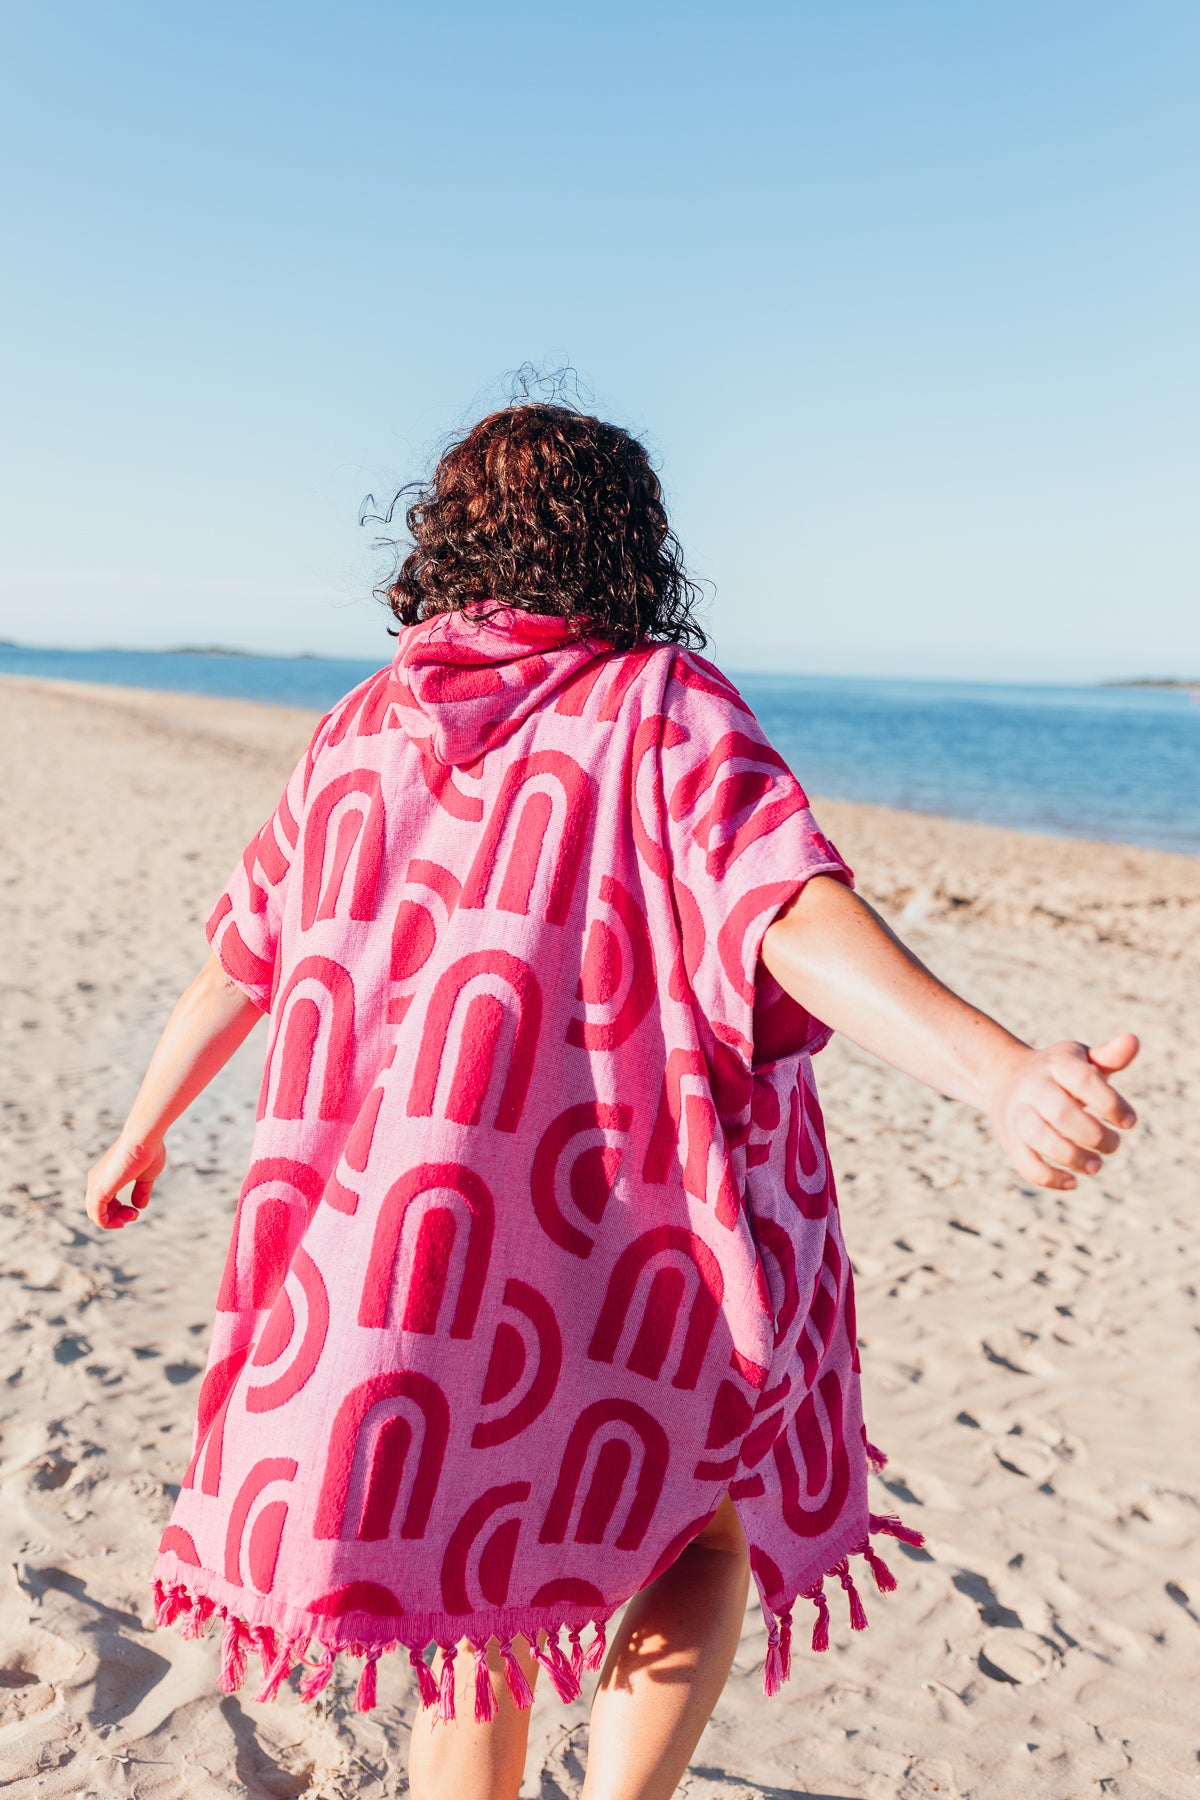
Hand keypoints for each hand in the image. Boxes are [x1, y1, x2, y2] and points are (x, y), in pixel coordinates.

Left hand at [85, 1135, 166, 1229]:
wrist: (144, 1138)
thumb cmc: (148, 1151)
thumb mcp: (146, 1176)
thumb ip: (141, 1191)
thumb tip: (139, 1206)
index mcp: (105, 1175)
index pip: (104, 1201)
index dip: (119, 1211)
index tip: (135, 1211)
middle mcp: (96, 1180)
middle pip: (98, 1209)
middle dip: (117, 1217)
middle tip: (134, 1215)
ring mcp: (96, 1184)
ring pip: (95, 1215)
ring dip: (114, 1221)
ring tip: (132, 1216)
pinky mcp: (100, 1189)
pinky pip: (97, 1216)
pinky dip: (108, 1223)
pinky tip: (122, 1221)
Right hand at [983, 1034, 1138, 1189]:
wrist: (1004, 1076)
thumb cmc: (1058, 1071)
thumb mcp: (1082, 1059)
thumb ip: (1109, 1056)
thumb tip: (1133, 1041)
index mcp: (1056, 1065)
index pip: (1084, 1080)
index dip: (1111, 1103)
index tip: (1130, 1122)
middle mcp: (1033, 1087)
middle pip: (1061, 1113)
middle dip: (1094, 1135)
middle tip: (1114, 1146)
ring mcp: (1017, 1114)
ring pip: (1040, 1138)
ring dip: (1073, 1157)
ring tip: (1096, 1166)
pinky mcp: (1009, 1140)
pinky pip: (1025, 1163)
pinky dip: (1049, 1178)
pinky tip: (1072, 1182)